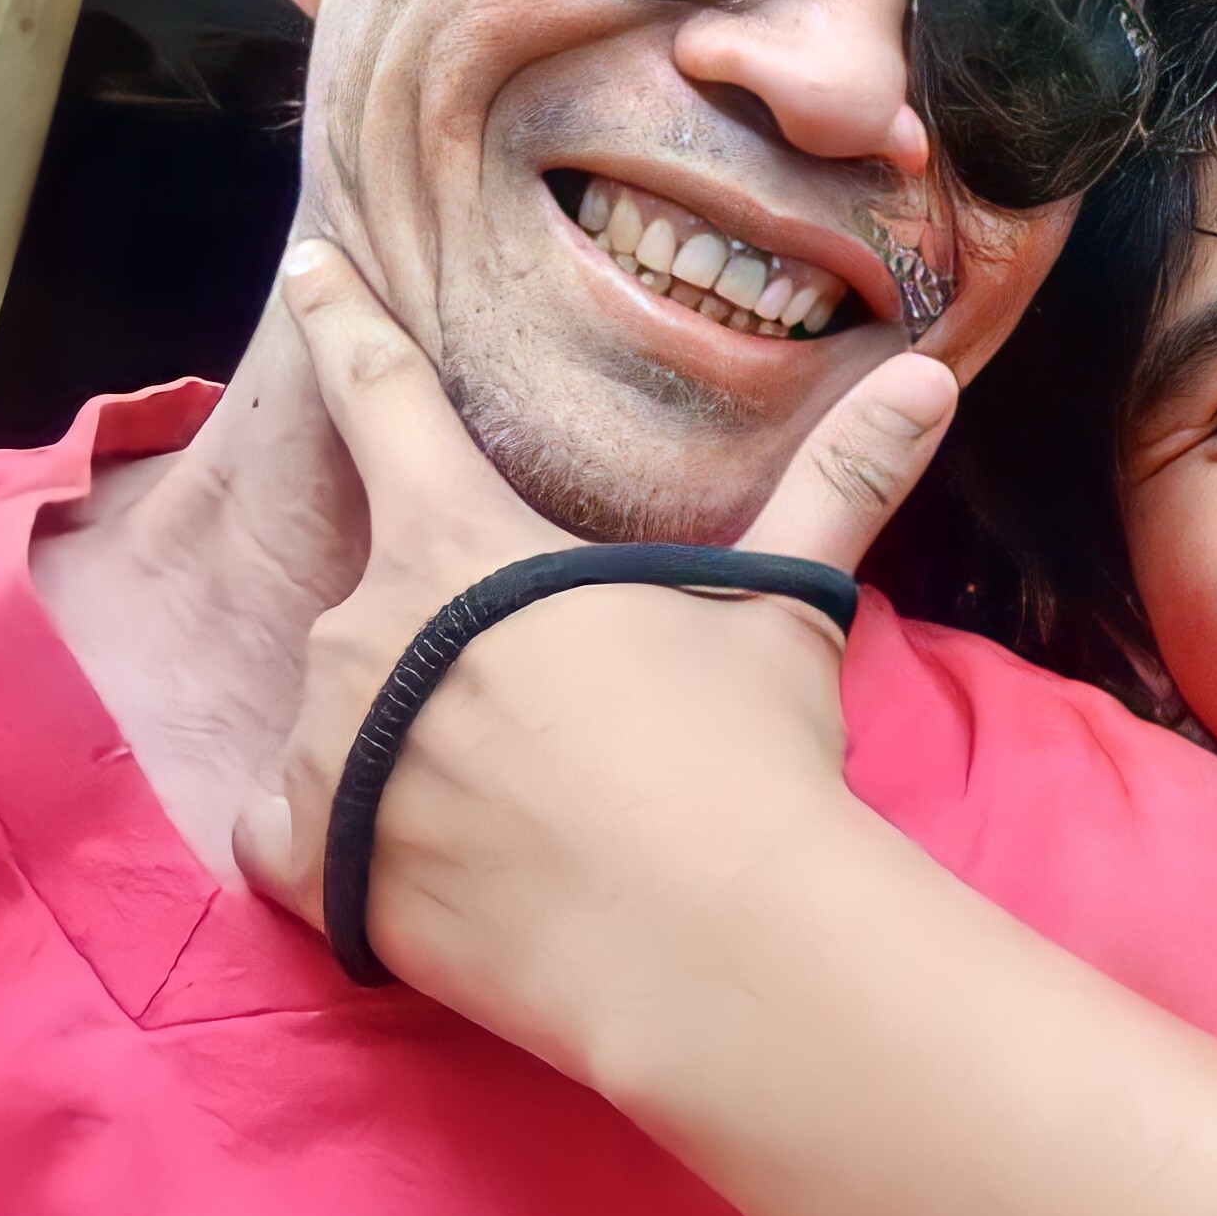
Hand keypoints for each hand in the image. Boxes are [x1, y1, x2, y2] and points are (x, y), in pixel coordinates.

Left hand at [235, 240, 955, 1057]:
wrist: (706, 947)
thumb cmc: (741, 755)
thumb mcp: (781, 606)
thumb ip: (835, 482)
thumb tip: (926, 375)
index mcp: (459, 541)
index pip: (381, 394)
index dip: (343, 318)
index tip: (309, 268)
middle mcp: (362, 629)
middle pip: (385, 594)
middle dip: (449, 634)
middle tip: (553, 705)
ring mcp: (323, 750)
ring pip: (340, 713)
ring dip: (401, 735)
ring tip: (521, 797)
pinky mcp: (310, 864)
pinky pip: (290, 828)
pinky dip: (340, 835)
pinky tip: (430, 859)